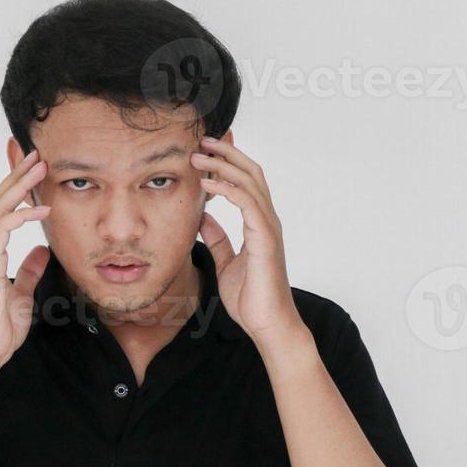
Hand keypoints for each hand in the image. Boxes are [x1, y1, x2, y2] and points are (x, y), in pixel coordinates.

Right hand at [0, 149, 51, 371]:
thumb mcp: (22, 296)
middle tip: (37, 156)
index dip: (14, 189)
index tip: (33, 171)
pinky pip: (0, 231)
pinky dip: (20, 216)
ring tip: (39, 169)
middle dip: (16, 176)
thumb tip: (41, 252)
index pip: (0, 212)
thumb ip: (29, 272)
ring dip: (18, 186)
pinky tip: (40, 210)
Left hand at [192, 135, 302, 344]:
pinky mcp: (265, 239)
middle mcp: (267, 220)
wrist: (267, 325)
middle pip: (251, 172)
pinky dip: (227, 189)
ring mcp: (269, 228)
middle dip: (226, 153)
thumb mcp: (226, 262)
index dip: (228, 162)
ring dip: (223, 165)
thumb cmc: (251, 299)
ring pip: (250, 182)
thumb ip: (218, 238)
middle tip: (201, 140)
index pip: (247, 181)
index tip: (204, 150)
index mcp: (259, 224)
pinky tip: (207, 184)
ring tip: (197, 156)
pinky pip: (247, 204)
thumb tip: (203, 217)